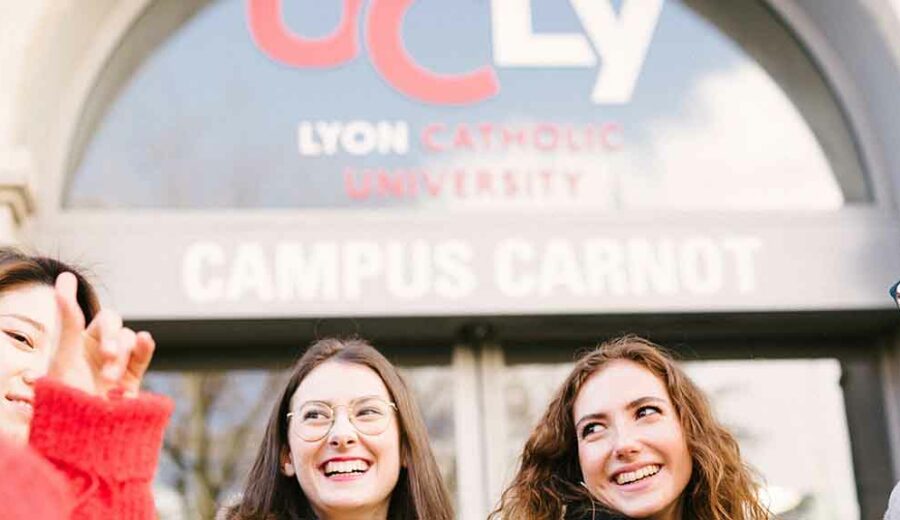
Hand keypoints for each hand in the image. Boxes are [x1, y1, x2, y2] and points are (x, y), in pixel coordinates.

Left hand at [47, 272, 154, 397]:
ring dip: (122, 354)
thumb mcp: (65, 355)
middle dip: (113, 338)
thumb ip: (70, 318)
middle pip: (114, 325)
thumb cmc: (68, 397)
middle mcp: (96, 351)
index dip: (78, 303)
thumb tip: (64, 278)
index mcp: (76, 344)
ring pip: (129, 340)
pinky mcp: (132, 379)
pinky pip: (143, 355)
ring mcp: (116, 364)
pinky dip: (146, 347)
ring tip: (110, 380)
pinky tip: (146, 341)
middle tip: (108, 358)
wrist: (84, 437)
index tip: (66, 281)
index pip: (87, 315)